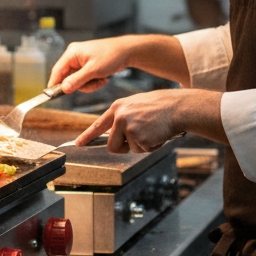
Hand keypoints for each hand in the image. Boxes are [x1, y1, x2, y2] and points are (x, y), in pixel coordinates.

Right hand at [48, 36, 137, 93]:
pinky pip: (84, 78)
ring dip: (89, 84)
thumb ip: (77, 80)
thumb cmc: (111, 56)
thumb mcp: (93, 71)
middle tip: (93, 84)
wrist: (128, 51)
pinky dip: (93, 81)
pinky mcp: (87, 64)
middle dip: (81, 85)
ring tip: (101, 80)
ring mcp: (81, 60)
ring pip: (77, 80)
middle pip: (68, 78)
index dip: (54, 84)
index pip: (57, 71)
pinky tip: (103, 78)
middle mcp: (74, 55)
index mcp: (72, 53)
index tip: (52, 96)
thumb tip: (63, 89)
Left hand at [75, 88, 225, 153]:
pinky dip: (151, 146)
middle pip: (111, 146)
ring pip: (128, 149)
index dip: (87, 136)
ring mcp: (128, 127)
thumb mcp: (136, 106)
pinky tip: (157, 133)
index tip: (78, 144)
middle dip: (123, 147)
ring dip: (140, 146)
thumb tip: (114, 135)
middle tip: (139, 138)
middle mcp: (119, 117)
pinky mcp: (139, 137)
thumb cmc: (160, 107)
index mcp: (117, 107)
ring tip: (151, 131)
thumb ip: (123, 118)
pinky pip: (141, 150)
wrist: (177, 107)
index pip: (98, 125)